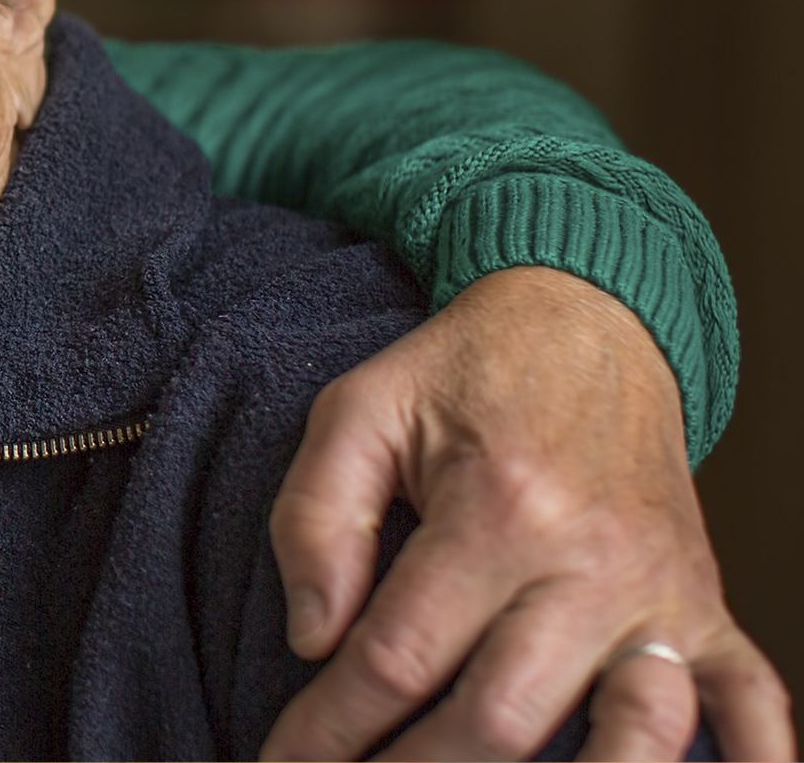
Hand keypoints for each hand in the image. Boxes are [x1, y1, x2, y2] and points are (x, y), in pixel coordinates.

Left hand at [259, 267, 792, 760]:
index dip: (330, 728)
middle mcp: (591, 562)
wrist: (588, 321)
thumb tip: (314, 638)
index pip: (395, 659)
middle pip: (497, 720)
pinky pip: (754, 700)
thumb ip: (316, 518)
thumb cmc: (463, 374)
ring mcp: (661, 594)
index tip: (285, 762)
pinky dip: (750, 760)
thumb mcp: (358, 412)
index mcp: (496, 510)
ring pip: (628, 736)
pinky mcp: (707, 607)